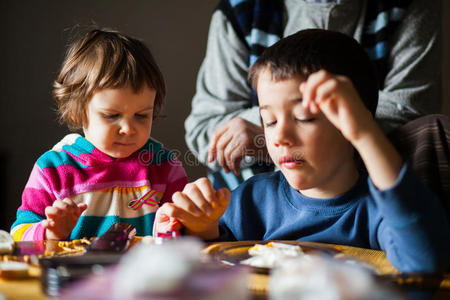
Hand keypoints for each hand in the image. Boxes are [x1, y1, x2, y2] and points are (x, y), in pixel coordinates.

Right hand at [42, 198, 86, 239]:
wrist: (62, 233)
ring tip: (62, 214)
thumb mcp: (75, 215)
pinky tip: (53, 224)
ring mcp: (51, 217)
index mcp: (63, 207)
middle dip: (63, 205)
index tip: (76, 210)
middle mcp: (57, 210)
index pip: (66, 200)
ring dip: (54, 210)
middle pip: (57, 202)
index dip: (72, 204)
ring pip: (48, 209)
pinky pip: (44, 222)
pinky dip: (46, 223)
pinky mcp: (48, 226)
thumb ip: (79, 210)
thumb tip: (85, 205)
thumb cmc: (68, 221)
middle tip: (69, 211)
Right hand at [155, 178, 229, 239]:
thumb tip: (220, 193)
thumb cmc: (213, 210)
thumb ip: (225, 196)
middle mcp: (190, 188)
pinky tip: (183, 219)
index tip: (215, 204)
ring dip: (188, 206)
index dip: (209, 193)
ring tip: (199, 215)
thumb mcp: (222, 204)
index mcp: (202, 184)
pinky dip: (173, 212)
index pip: (203, 182)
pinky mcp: (173, 208)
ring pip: (177, 195)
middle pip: (191, 189)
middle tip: (209, 212)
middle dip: (201, 202)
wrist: (206, 222)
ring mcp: (180, 198)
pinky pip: (167, 207)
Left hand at [208, 117, 266, 174]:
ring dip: (227, 165)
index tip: (211, 159)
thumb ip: (231, 140)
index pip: (216, 134)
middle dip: (220, 159)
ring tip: (232, 170)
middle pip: (220, 145)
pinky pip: (233, 158)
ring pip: (226, 153)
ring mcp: (242, 133)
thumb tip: (212, 153)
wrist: (279, 146)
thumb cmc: (261, 145)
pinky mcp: (246, 142)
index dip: (212, 148)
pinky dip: (233, 167)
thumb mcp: (244, 137)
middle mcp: (237, 125)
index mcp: (235, 122)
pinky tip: (237, 171)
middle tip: (225, 169)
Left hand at [301, 70, 401, 188]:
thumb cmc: (343, 118)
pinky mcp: (347, 93)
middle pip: (318, 75)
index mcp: (335, 83)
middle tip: (306, 105)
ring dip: (312, 91)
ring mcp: (345, 85)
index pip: (316, 78)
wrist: (360, 130)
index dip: (307, 89)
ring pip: (323, 76)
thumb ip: (315, 96)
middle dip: (308, 89)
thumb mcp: (324, 106)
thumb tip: (302, 85)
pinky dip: (321, 93)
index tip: (306, 105)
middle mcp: (341, 81)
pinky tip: (320, 104)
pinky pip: (332, 85)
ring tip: (313, 107)